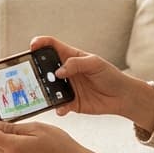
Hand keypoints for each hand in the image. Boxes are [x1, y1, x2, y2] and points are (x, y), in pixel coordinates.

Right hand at [30, 36, 151, 123]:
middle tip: (31, 74)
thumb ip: (76, 64)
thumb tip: (58, 72)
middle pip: (44, 68)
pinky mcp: (71, 103)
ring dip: (44, 91)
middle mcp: (66, 72)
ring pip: (48, 88)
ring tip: (44, 93)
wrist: (122, 96)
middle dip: (36, 70)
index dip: (40, 44)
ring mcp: (66, 88)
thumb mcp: (95, 63)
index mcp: (71, 57)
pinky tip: (61, 108)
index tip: (32, 46)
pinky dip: (58, 108)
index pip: (52, 46)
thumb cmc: (110, 75)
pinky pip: (59, 106)